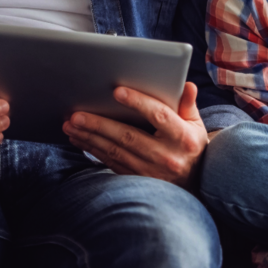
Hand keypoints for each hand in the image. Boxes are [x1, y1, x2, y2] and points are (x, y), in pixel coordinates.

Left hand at [63, 82, 207, 187]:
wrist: (194, 183)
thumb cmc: (191, 145)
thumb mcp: (196, 124)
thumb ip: (188, 104)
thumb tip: (187, 84)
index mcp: (182, 137)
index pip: (159, 116)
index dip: (138, 102)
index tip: (117, 91)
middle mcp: (165, 156)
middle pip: (128, 136)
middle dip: (100, 125)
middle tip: (77, 114)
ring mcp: (150, 171)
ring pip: (115, 151)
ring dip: (90, 138)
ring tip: (71, 125)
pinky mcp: (137, 180)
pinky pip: (111, 163)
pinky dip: (93, 150)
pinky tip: (79, 139)